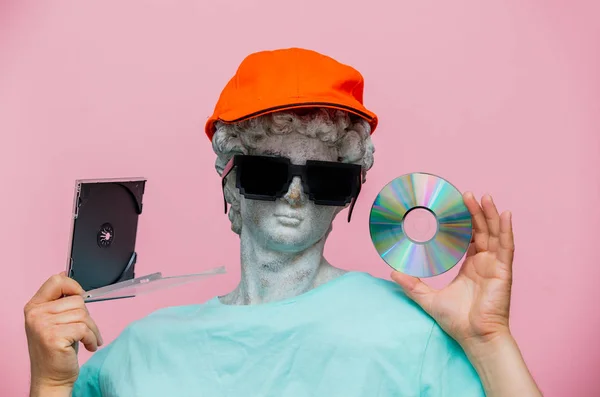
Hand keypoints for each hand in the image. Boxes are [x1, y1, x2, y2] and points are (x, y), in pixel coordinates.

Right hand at [24, 272, 102, 390]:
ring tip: (88, 340)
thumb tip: (65, 275)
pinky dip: (92, 338)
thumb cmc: (58, 349)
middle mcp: (35, 314)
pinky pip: (84, 329)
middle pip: (76, 300)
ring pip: (83, 315)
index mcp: (34, 306)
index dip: (73, 286)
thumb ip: (59, 301)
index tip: (80, 296)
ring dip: (92, 329)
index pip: (56, 281)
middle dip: (87, 317)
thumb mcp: (55, 321)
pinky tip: (89, 346)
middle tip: (85, 331)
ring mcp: (42, 326)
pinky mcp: (53, 337)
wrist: (51, 378)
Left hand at [392, 193, 513, 351]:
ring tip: (483, 197)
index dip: (464, 222)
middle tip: (466, 195)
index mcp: (469, 267)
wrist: (474, 336)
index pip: (469, 237)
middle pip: (481, 231)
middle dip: (475, 212)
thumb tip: (392, 272)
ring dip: (490, 215)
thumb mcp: (428, 298)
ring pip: (494, 234)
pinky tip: (505, 214)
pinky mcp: (503, 270)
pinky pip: (506, 246)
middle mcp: (484, 263)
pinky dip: (506, 229)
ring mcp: (495, 265)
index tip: (455, 206)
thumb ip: (411, 284)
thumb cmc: (457, 320)